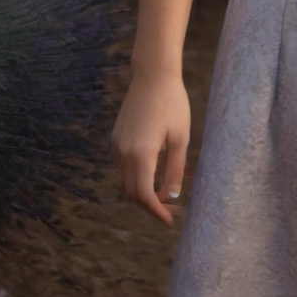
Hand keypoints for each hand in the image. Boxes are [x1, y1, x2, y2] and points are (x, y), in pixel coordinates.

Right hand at [114, 69, 192, 225]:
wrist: (153, 75)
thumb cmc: (172, 104)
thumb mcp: (180, 138)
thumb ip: (175, 169)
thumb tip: (171, 196)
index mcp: (141, 154)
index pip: (143, 195)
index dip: (155, 211)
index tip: (169, 220)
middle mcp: (123, 152)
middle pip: (131, 192)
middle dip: (150, 205)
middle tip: (172, 210)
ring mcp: (116, 145)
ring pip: (125, 180)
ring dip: (142, 192)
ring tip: (165, 194)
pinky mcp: (116, 138)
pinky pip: (123, 167)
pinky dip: (136, 177)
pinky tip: (154, 175)